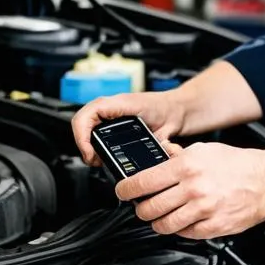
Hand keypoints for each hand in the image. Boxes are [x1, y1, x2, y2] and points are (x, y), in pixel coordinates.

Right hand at [71, 91, 186, 166]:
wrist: (182, 107)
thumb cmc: (174, 110)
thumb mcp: (166, 128)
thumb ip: (157, 143)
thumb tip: (146, 159)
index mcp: (122, 103)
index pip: (88, 114)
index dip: (82, 136)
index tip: (90, 153)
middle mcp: (114, 106)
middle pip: (83, 121)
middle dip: (83, 144)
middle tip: (93, 160)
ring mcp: (114, 112)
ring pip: (87, 125)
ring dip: (87, 143)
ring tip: (96, 160)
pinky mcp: (116, 120)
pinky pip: (96, 128)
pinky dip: (94, 141)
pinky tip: (103, 153)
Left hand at [114, 142, 264, 238]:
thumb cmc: (237, 165)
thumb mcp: (205, 150)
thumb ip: (178, 156)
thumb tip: (158, 158)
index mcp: (187, 166)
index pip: (142, 182)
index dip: (126, 189)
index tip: (123, 191)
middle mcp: (193, 188)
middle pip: (149, 208)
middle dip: (141, 209)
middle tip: (142, 205)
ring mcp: (203, 210)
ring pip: (163, 225)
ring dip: (157, 222)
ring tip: (161, 215)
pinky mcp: (212, 227)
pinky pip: (184, 234)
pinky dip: (180, 228)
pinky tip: (184, 219)